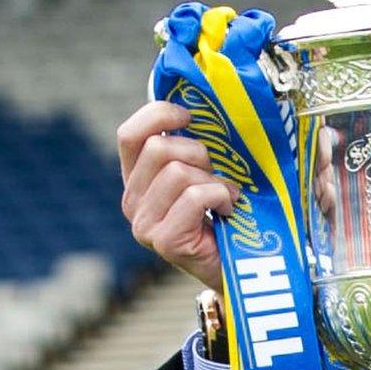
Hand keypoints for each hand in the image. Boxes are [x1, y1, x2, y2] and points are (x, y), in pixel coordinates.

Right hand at [117, 101, 234, 292]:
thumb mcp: (203, 173)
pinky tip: (229, 211)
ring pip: (178, 171)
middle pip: (159, 148)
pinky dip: (222, 197)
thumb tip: (198, 102)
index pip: (130, 134)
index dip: (159, 115)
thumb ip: (192, 146)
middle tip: (216, 175)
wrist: (240, 268)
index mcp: (137, 180)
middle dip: (198, 153)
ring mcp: (144, 224)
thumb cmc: (225, 215)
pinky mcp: (164, 241)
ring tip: (226, 198)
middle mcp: (132, 201)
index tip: (189, 117)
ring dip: (214, 180)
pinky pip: (195, 196)